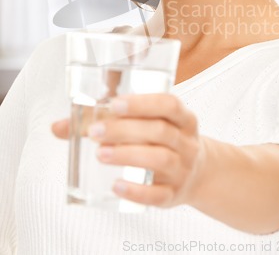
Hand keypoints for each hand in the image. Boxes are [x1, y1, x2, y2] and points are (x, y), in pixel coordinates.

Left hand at [52, 93, 206, 207]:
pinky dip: (137, 191)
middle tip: (95, 132)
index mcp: (182, 118)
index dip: (143, 103)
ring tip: (100, 154)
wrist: (198, 173)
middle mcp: (186, 142)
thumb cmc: (162, 140)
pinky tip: (116, 185)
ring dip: (128, 155)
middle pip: (160, 132)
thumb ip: (104, 121)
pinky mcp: (174, 195)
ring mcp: (183, 169)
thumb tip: (58, 127)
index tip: (114, 104)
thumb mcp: (148, 124)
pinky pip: (158, 195)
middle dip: (125, 130)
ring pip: (160, 160)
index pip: (168, 104)